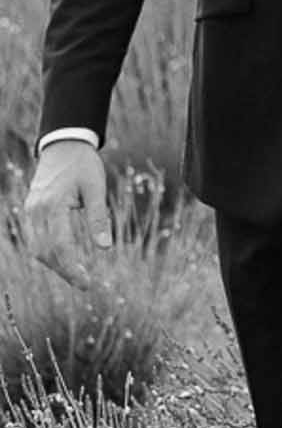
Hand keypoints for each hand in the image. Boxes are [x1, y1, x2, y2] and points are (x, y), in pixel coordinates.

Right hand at [23, 142, 112, 288]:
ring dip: (55, 264)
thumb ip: (99, 218)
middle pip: (45, 252)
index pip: (60, 247)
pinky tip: (64, 258)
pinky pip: (35, 238)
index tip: (87, 284)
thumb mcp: (96, 188)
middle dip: (64, 271)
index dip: (72, 269)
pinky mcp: (31, 211)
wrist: (63, 144)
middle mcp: (36, 211)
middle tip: (85, 283)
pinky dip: (48, 252)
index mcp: (53, 205)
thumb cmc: (83, 164)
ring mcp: (30, 211)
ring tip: (77, 274)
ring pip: (37, 248)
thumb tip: (105, 248)